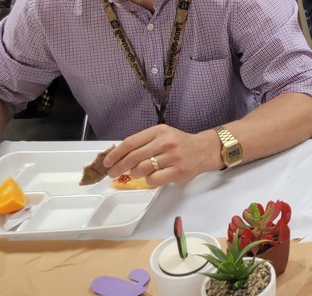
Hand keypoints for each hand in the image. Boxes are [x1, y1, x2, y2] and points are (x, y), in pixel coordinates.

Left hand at [103, 124, 218, 186]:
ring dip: (135, 174)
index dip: (116, 154)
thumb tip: (118, 156)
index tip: (107, 162)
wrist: (204, 150)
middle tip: (112, 173)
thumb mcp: (163, 136)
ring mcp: (172, 157)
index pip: (131, 142)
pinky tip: (152, 177)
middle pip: (133, 157)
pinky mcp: (178, 171)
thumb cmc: (179, 144)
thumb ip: (144, 143)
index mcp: (159, 131)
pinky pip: (153, 179)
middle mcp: (166, 142)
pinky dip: (148, 181)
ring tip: (137, 173)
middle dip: (119, 167)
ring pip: (142, 169)